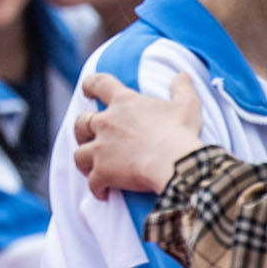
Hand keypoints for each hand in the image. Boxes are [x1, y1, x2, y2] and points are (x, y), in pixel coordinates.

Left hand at [73, 71, 206, 200]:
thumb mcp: (187, 105)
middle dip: (82, 130)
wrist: (174, 163)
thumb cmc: (180, 132)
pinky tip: (102, 192)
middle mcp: (106, 123)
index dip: (90, 85)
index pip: (98, 84)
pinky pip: (92, 182)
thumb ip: (182, 88)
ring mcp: (101, 149)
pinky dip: (96, 188)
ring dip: (84, 160)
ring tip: (91, 167)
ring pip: (79, 154)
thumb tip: (182, 75)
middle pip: (81, 123)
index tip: (87, 90)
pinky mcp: (102, 172)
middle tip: (89, 137)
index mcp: (123, 102)